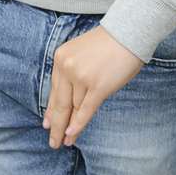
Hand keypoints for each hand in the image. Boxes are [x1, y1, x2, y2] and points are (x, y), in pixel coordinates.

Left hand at [43, 27, 142, 148]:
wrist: (128, 33)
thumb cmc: (108, 44)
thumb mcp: (80, 54)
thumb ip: (70, 75)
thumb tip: (64, 105)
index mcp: (61, 58)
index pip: (54, 91)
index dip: (51, 110)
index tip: (47, 124)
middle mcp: (67, 67)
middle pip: (60, 103)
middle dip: (56, 125)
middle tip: (52, 141)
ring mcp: (81, 77)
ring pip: (74, 108)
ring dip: (69, 127)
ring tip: (65, 141)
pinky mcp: (98, 86)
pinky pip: (85, 110)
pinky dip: (78, 125)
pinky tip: (71, 136)